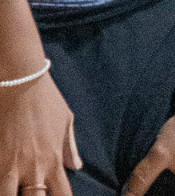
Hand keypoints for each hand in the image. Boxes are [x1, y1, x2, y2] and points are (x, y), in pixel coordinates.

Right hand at [0, 71, 80, 195]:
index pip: (61, 195)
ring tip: (15, 190)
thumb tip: (77, 166)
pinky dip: (0, 182)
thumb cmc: (45, 99)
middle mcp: (32, 168)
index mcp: (53, 160)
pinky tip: (3, 181)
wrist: (19, 81)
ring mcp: (9, 164)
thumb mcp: (65, 120)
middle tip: (34, 193)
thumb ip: (69, 147)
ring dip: (11, 194)